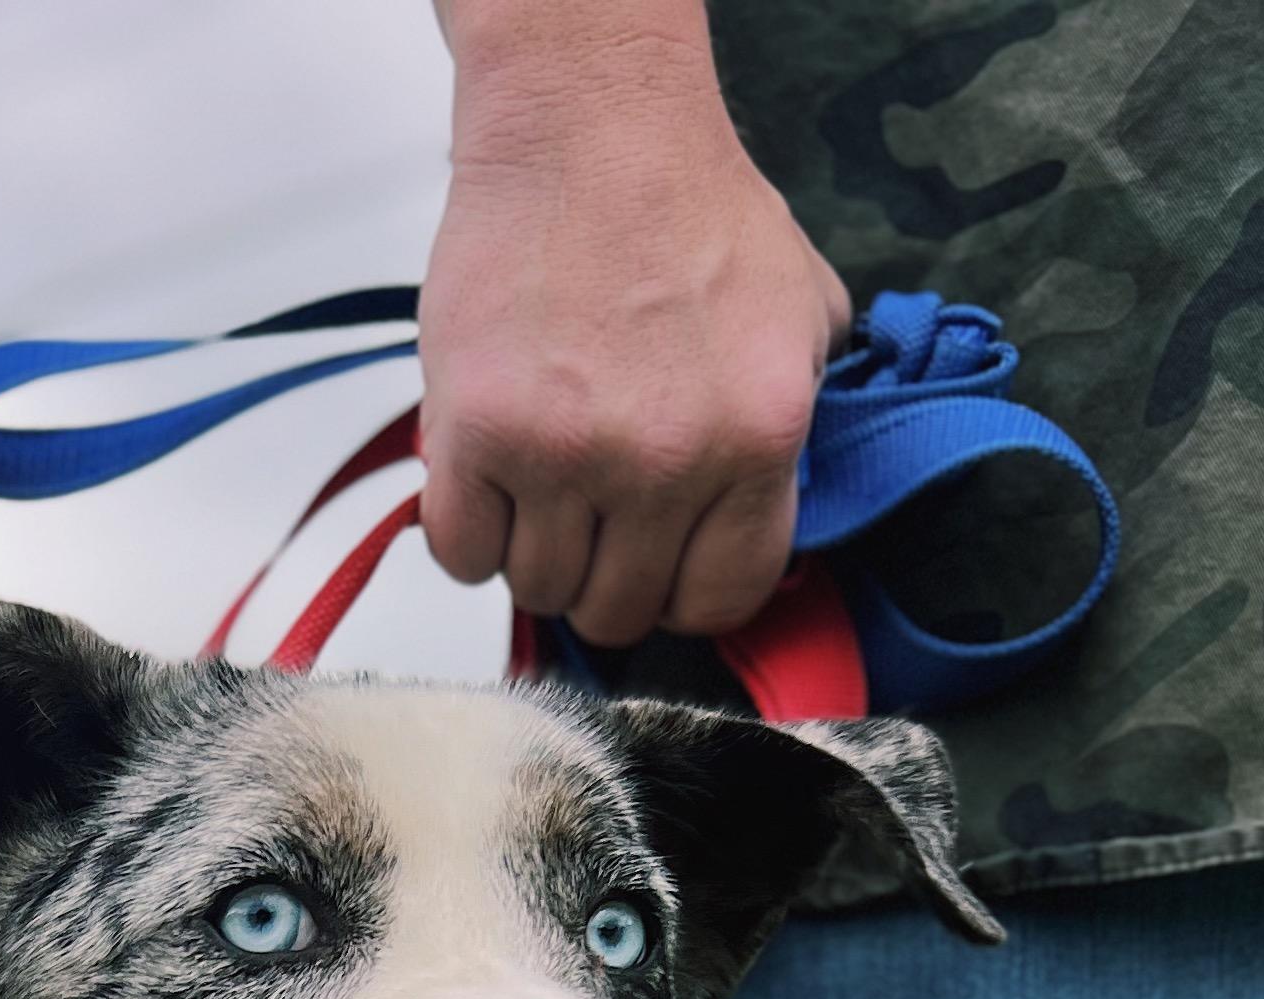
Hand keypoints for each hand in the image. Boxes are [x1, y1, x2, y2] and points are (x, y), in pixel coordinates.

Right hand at [421, 5, 849, 647]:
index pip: (722, 597)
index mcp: (758, 436)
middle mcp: (666, 458)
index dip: (685, 592)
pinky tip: (488, 482)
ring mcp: (567, 452)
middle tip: (591, 515)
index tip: (662, 564)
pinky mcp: (478, 434)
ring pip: (540, 589)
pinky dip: (469, 534)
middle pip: (620, 609)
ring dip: (534, 551)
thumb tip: (774, 512)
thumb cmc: (687, 206)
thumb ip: (801, 419)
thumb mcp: (799, 311)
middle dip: (604, 575)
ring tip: (540, 481)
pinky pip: (462, 555)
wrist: (587, 125)